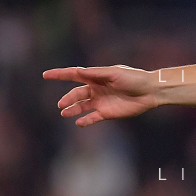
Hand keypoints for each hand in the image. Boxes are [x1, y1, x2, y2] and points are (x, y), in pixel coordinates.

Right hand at [43, 65, 158, 126]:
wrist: (150, 91)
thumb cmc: (134, 78)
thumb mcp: (114, 73)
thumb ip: (96, 74)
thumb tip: (78, 72)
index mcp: (96, 77)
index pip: (74, 75)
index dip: (60, 75)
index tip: (45, 75)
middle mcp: (96, 89)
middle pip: (76, 94)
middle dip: (68, 99)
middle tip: (61, 105)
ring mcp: (101, 101)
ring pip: (82, 106)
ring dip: (73, 110)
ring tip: (64, 113)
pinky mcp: (107, 113)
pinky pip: (92, 118)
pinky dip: (85, 121)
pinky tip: (78, 123)